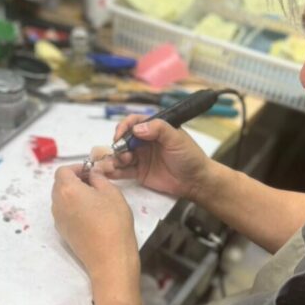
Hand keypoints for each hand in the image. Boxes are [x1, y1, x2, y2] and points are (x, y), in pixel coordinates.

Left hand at [52, 164, 139, 284]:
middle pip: (59, 184)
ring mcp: (58, 219)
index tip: (91, 171)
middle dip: (74, 179)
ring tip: (94, 199)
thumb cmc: (113, 222)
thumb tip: (92, 174)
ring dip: (73, 194)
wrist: (109, 258)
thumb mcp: (111, 193)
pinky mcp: (63, 232)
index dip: (76, 168)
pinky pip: (64, 212)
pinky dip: (73, 207)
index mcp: (67, 190)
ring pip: (61, 198)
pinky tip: (90, 214)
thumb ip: (98, 178)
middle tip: (94, 183)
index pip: (63, 171)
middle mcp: (57, 204)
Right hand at [97, 115, 212, 200]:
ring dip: (114, 159)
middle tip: (121, 154)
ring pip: (120, 155)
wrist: (196, 181)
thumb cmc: (189, 156)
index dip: (124, 127)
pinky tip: (109, 173)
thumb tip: (137, 128)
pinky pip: (122, 171)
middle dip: (117, 145)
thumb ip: (159, 129)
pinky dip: (113, 171)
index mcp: (153, 129)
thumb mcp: (177, 139)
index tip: (120, 135)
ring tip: (114, 166)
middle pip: (123, 140)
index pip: (133, 123)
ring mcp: (140, 157)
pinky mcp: (138, 173)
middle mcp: (144, 142)